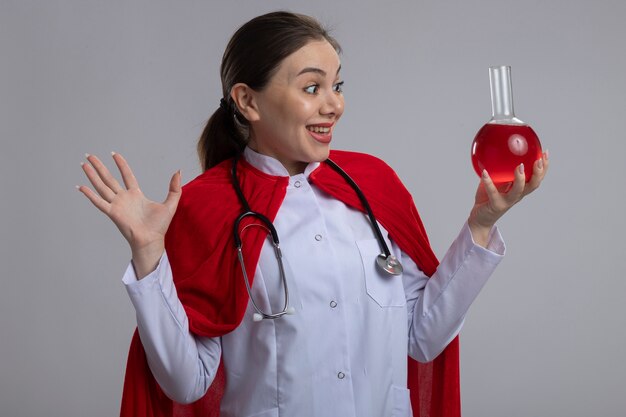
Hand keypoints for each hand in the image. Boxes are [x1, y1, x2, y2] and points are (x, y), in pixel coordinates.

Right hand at [77, 153, 181, 277]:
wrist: (151, 240)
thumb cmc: (159, 226)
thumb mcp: (171, 204)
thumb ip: (174, 188)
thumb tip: (178, 172)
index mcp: (136, 195)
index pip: (127, 175)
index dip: (121, 164)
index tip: (114, 154)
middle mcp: (124, 198)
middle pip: (109, 178)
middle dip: (99, 167)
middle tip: (90, 156)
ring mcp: (117, 205)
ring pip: (102, 186)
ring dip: (92, 175)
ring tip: (83, 164)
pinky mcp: (113, 213)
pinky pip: (99, 202)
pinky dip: (90, 195)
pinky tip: (81, 187)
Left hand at [468, 151, 548, 246]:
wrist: (480, 217)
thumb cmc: (488, 197)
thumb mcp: (496, 181)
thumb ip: (498, 169)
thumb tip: (495, 148)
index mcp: (520, 189)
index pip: (536, 177)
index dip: (544, 167)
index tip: (545, 153)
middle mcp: (517, 195)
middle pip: (533, 185)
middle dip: (538, 173)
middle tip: (538, 160)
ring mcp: (507, 201)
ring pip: (518, 191)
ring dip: (520, 179)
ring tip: (519, 166)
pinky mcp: (496, 205)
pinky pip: (493, 193)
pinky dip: (488, 182)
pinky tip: (484, 172)